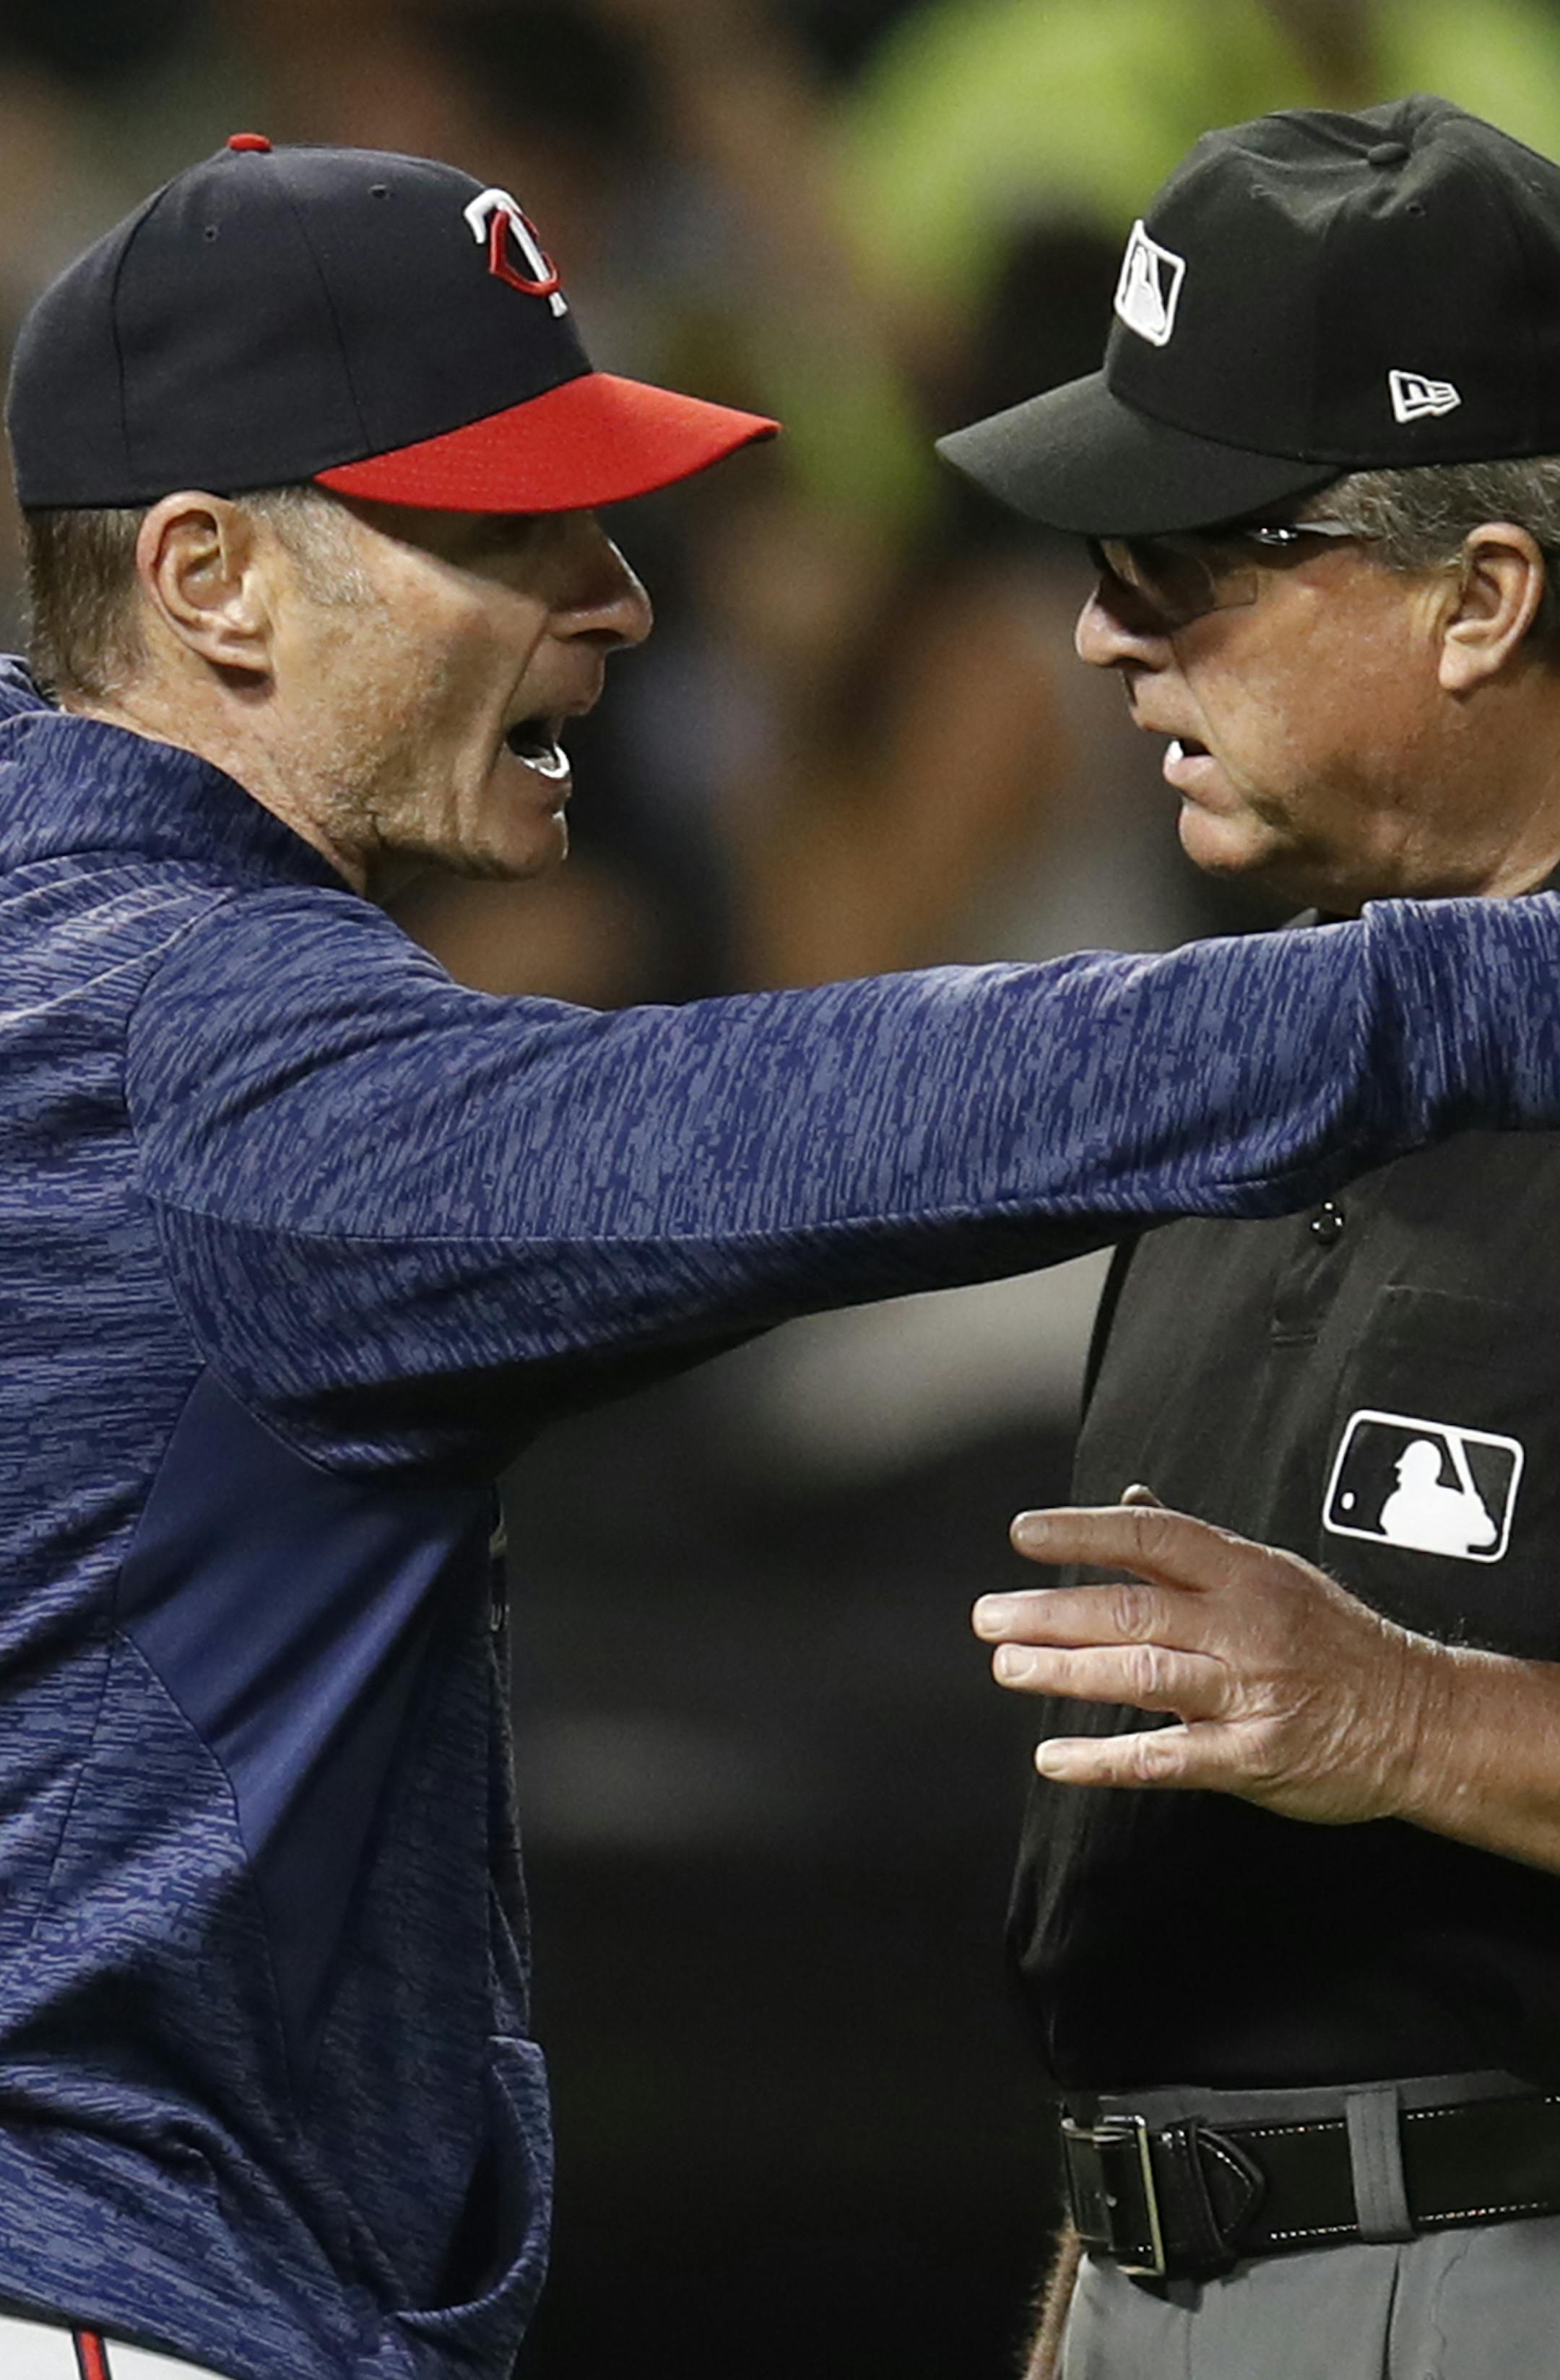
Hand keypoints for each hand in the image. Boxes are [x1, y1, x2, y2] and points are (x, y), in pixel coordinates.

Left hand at [973, 1493, 1450, 1825]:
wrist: (1419, 1718)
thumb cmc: (1335, 1640)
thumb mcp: (1273, 1574)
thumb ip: (1194, 1547)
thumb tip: (1133, 1502)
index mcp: (1245, 1572)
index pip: (1153, 1538)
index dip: (1084, 1532)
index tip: (1024, 1534)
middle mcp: (1243, 1626)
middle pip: (1132, 1610)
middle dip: (1051, 1613)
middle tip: (989, 1618)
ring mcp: (1248, 1693)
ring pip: (1141, 1674)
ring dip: (1065, 1672)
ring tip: (1008, 1668)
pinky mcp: (1251, 1757)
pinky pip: (1165, 1758)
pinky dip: (1103, 1761)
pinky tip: (1055, 1758)